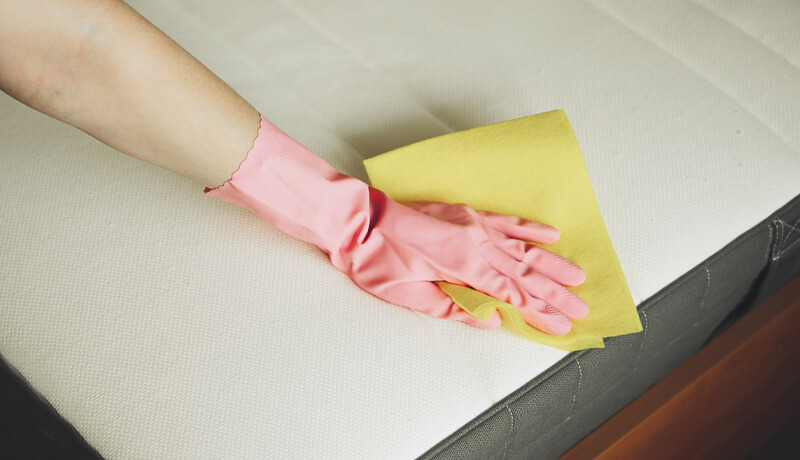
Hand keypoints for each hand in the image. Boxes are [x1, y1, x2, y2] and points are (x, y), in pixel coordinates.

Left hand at [343, 198, 587, 333]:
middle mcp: (472, 241)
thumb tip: (491, 320)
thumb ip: (453, 308)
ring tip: (578, 276)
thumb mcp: (408, 295)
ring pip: (520, 247)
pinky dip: (528, 228)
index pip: (510, 293)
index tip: (563, 324)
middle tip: (583, 307)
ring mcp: (471, 224)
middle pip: (523, 272)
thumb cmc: (374, 259)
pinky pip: (503, 221)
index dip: (539, 310)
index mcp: (460, 264)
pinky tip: (550, 235)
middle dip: (554, 292)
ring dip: (551, 264)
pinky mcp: (464, 214)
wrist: (355, 221)